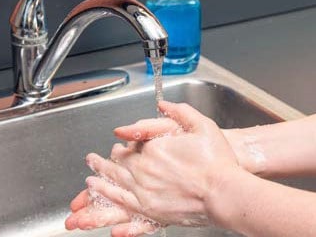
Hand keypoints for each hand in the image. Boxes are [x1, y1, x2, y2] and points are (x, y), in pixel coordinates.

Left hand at [66, 101, 241, 234]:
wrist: (225, 194)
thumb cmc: (217, 162)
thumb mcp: (202, 126)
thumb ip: (179, 112)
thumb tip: (161, 104)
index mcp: (153, 149)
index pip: (129, 144)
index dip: (123, 143)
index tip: (120, 143)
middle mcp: (144, 170)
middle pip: (116, 164)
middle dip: (101, 162)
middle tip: (91, 160)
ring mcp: (145, 192)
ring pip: (113, 185)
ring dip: (99, 181)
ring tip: (90, 179)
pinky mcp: (150, 211)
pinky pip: (122, 206)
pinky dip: (109, 202)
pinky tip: (101, 200)